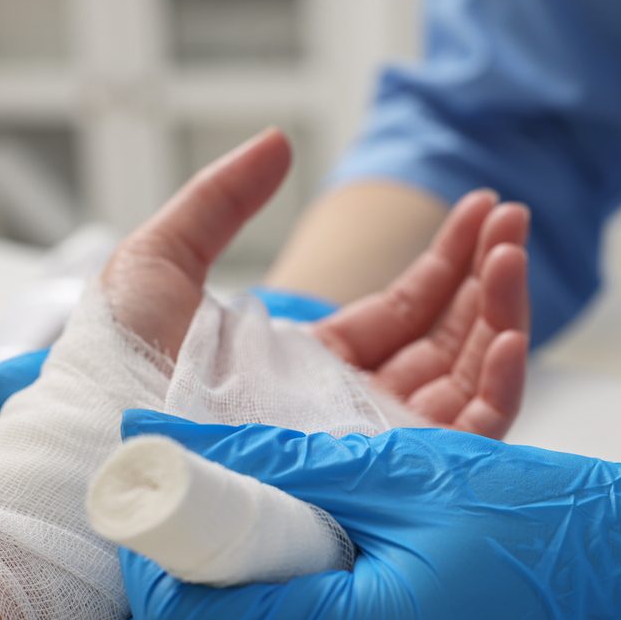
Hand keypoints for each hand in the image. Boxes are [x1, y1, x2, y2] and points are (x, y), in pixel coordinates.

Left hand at [0, 138, 527, 438]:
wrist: (105, 447)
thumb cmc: (118, 363)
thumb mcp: (161, 261)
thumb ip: (218, 201)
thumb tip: (278, 141)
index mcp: (315, 363)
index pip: (401, 311)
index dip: (445, 260)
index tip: (481, 209)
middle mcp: (352, 405)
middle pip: (442, 340)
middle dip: (484, 275)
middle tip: (511, 217)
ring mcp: (372, 443)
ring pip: (463, 380)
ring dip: (500, 314)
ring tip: (514, 249)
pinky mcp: (386, 478)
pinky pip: (465, 435)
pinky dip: (498, 387)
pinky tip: (510, 331)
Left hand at [97, 414, 620, 619]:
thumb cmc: (544, 524)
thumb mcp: (399, 470)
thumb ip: (268, 458)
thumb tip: (165, 436)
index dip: (158, 550)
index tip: (158, 491)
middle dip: (205, 560)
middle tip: (226, 490)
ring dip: (254, 581)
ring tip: (299, 516)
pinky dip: (297, 608)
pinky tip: (335, 557)